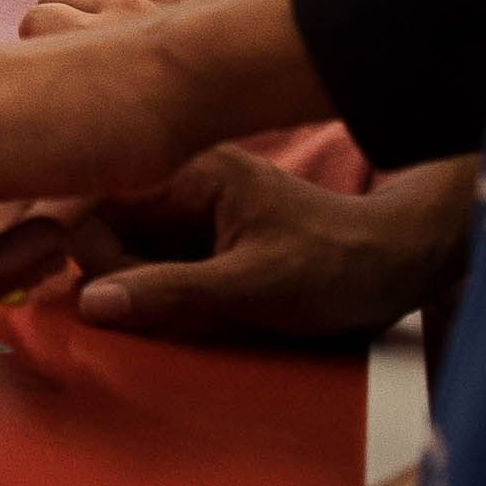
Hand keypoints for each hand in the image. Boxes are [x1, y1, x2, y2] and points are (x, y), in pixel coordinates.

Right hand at [68, 150, 478, 345]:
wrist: (395, 267)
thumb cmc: (336, 265)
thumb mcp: (254, 286)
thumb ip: (170, 291)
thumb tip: (90, 302)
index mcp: (190, 173)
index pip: (95, 200)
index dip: (91, 252)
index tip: (108, 297)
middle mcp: (181, 185)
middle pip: (100, 227)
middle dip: (112, 275)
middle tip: (155, 310)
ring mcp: (188, 214)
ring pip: (120, 250)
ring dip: (133, 289)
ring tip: (178, 312)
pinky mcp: (198, 243)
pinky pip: (149, 265)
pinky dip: (153, 294)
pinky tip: (183, 312)